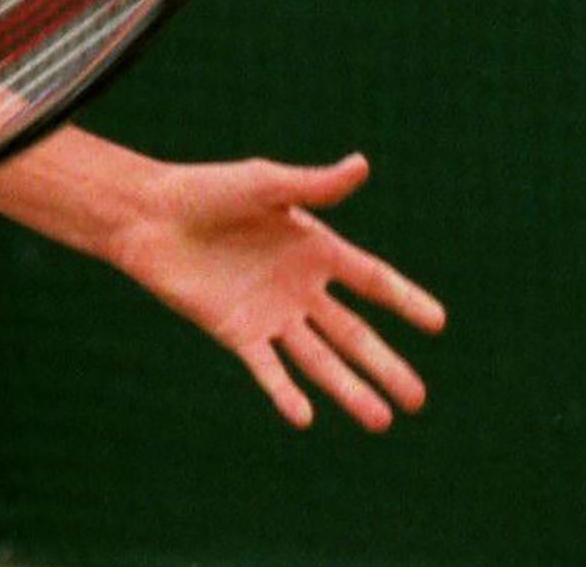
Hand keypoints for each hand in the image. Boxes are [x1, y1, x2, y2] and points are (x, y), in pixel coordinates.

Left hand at [107, 153, 445, 430]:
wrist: (147, 215)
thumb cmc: (206, 191)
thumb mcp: (265, 184)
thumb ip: (313, 186)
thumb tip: (361, 164)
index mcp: (315, 249)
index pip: (372, 280)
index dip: (405, 300)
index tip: (439, 323)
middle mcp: (300, 287)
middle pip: (353, 334)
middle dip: (385, 366)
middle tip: (418, 400)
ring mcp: (270, 313)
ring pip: (318, 360)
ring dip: (347, 390)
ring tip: (381, 421)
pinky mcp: (236, 331)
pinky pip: (267, 368)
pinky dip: (284, 392)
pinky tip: (304, 417)